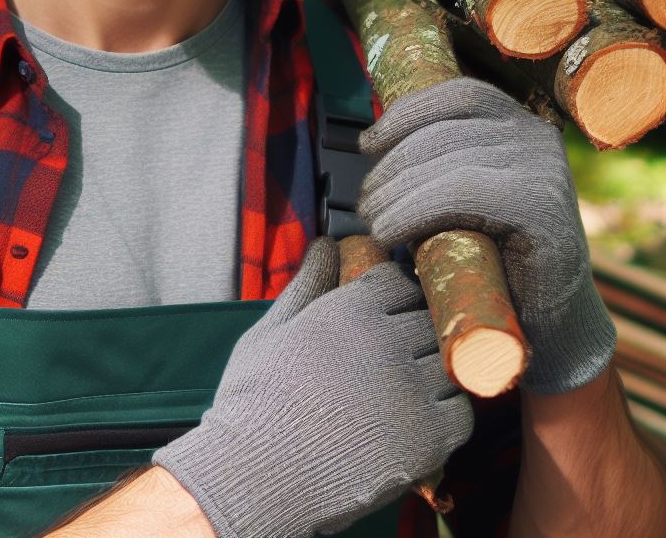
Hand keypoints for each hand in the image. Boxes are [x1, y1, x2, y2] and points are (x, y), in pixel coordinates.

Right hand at [153, 238, 472, 537]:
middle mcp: (389, 341)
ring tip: (407, 387)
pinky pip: (462, 411)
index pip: (400, 283)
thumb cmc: (256, 398)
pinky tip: (418, 417)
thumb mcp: (272, 329)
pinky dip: (447, 411)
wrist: (259, 472)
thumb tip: (327, 245)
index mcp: (352, 308)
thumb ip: (308, 284)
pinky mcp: (429, 438)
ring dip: (435, 369)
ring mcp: (413, 390)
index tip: (388, 313)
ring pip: (449, 362)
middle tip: (399, 353)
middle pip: (429, 319)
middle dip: (417, 330)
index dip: (395, 297)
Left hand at [357, 76, 615, 393]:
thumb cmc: (491, 258)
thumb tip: (370, 140)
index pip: (457, 95)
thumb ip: (437, 160)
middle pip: (443, 130)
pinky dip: (411, 211)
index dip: (405, 113)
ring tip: (372, 222)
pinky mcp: (543, 208)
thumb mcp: (463, 195)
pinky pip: (458, 193)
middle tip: (364, 203)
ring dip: (393, 191)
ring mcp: (545, 170)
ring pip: (445, 161)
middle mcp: (538, 138)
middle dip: (390, 165)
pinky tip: (388, 234)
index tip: (367, 144)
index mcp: (521, 124)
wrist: (545, 328)